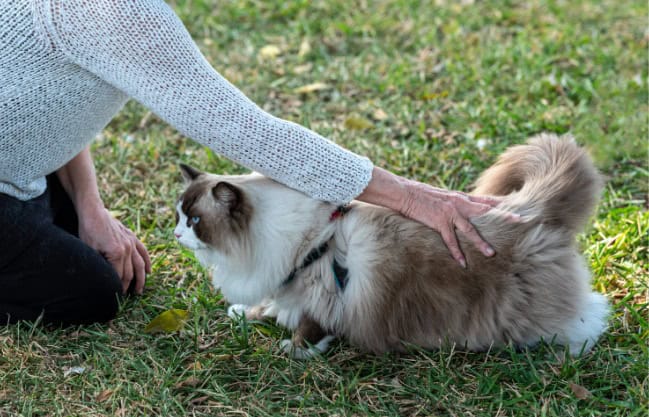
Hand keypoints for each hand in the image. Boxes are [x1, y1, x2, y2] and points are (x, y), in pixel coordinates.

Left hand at [78, 207, 150, 293]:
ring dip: (141, 279)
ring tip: (139, 290)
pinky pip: (143, 252)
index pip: (120, 276)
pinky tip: (148, 271)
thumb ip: (99, 266)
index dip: (118, 288)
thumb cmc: (88, 231)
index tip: (115, 297)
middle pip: (130, 273)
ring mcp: (131, 243)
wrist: (93, 212)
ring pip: (140, 264)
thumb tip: (102, 281)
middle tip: (126, 298)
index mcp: (116, 253)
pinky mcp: (132, 237)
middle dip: (129, 287)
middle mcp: (127, 249)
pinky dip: (147, 262)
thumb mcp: (89, 251)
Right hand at [400, 180, 516, 266]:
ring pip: (470, 230)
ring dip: (481, 242)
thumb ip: (455, 201)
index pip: (486, 200)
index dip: (501, 203)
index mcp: (461, 197)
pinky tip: (462, 263)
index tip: (517, 206)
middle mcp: (459, 204)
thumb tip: (463, 206)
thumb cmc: (422, 193)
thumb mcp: (443, 195)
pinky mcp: (439, 222)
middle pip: (486, 211)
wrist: (406, 192)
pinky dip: (456, 252)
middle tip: (520, 220)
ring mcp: (450, 213)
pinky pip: (450, 240)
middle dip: (504, 215)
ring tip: (491, 254)